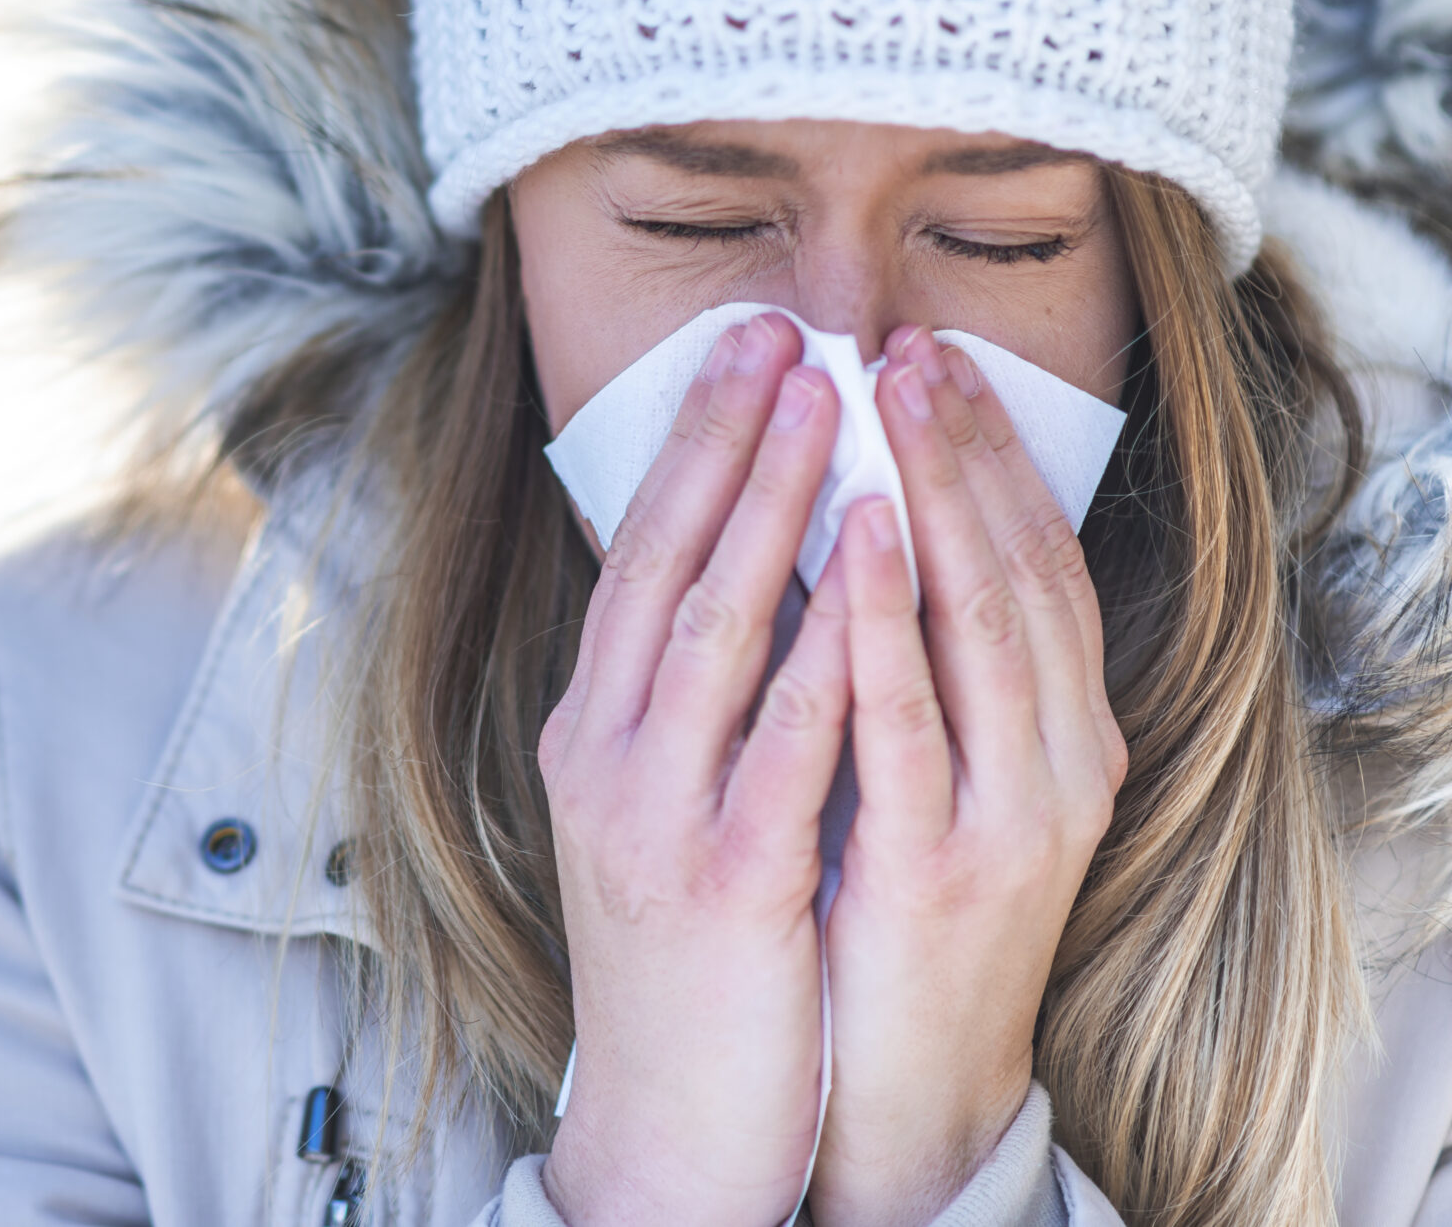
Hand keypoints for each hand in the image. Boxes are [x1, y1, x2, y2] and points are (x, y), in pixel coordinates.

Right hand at [538, 312, 850, 1226]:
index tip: (745, 352)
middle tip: (782, 333)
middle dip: (728, 439)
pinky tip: (861, 569)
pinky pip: (781, 744)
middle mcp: (606, 755)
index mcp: (590, 730)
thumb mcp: (651, 807)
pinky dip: (821, 644)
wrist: (668, 1117)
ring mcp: (657, 814)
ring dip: (774, 505)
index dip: (689, 447)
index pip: (633, 556)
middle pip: (663, 563)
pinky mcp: (726, 880)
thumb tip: (743, 570)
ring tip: (829, 407)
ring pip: (713, 628)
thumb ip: (681, 700)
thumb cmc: (683, 954)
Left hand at [806, 330, 1127, 1225]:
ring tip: (886, 394)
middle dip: (964, 445)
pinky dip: (884, 618)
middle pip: (1017, 566)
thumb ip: (920, 663)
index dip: (990, 451)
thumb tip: (856, 522)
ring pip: (982, 622)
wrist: (908, 1085)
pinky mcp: (941, 865)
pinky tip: (855, 532)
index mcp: (1060, 731)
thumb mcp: (936, 769)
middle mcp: (1059, 759)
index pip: (1034, 557)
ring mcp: (1009, 813)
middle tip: (908, 339)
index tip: (931, 352)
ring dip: (935, 496)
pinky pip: (909, 718)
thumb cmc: (901, 907)